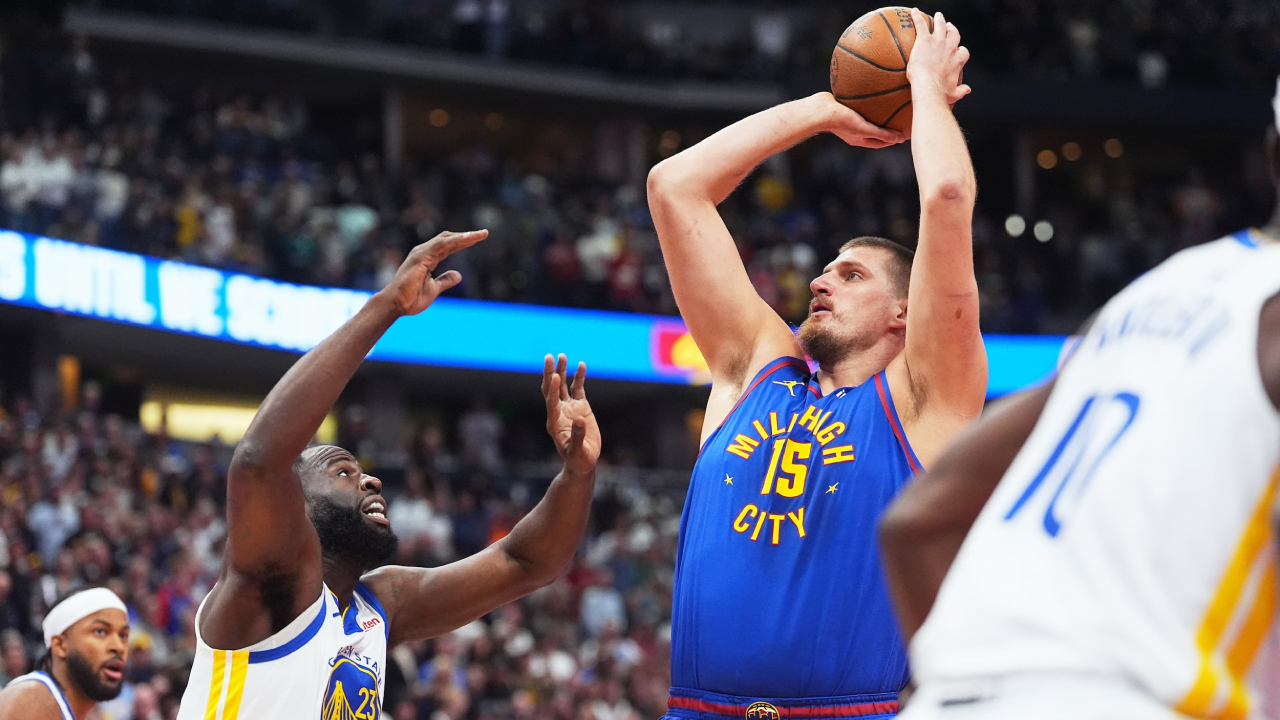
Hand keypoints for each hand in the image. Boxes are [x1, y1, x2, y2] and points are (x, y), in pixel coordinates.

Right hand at [378, 230, 487, 315]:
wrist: (396, 305)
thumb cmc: (411, 298)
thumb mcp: (434, 289)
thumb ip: (445, 280)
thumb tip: (459, 276)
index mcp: (428, 258)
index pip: (449, 246)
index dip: (463, 242)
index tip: (479, 238)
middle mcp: (424, 252)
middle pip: (449, 239)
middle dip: (467, 236)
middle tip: (484, 233)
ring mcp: (421, 253)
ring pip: (446, 239)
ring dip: (464, 236)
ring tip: (480, 234)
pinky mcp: (420, 257)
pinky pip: (440, 245)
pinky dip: (454, 241)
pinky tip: (467, 239)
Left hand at [542, 354, 600, 475]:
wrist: (583, 462)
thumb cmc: (578, 460)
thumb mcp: (577, 451)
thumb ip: (577, 436)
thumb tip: (579, 420)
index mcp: (554, 422)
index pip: (551, 402)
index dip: (552, 389)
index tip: (555, 376)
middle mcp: (559, 412)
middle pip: (551, 389)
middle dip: (550, 373)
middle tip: (550, 357)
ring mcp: (569, 408)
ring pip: (563, 385)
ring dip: (562, 371)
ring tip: (563, 356)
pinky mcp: (580, 407)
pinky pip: (578, 388)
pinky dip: (579, 377)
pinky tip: (581, 365)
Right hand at [812, 93, 904, 147]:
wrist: (820, 109)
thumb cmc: (841, 121)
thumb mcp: (864, 128)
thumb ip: (882, 134)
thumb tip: (900, 138)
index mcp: (859, 139)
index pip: (880, 142)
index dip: (892, 140)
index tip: (904, 135)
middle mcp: (854, 131)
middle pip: (875, 131)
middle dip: (887, 128)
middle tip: (900, 121)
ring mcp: (849, 120)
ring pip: (868, 118)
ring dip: (878, 114)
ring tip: (888, 106)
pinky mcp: (845, 109)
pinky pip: (861, 106)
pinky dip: (869, 102)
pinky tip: (875, 91)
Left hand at [905, 10, 970, 105]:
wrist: (929, 87)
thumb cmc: (940, 93)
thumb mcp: (953, 94)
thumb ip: (961, 91)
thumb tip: (967, 90)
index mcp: (957, 61)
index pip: (963, 52)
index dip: (960, 51)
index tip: (958, 51)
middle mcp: (950, 48)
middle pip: (954, 34)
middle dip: (952, 30)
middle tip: (949, 27)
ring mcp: (938, 42)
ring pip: (940, 26)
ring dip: (939, 20)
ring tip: (938, 16)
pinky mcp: (925, 40)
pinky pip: (921, 24)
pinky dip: (917, 17)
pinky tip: (913, 12)